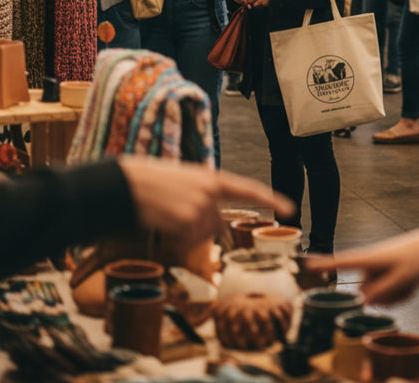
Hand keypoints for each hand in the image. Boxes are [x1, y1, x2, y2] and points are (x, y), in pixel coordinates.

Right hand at [119, 156, 293, 245]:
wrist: (126, 182)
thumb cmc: (152, 180)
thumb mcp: (186, 180)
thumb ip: (206, 194)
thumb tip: (217, 220)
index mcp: (213, 178)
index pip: (249, 190)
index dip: (272, 199)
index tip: (291, 208)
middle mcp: (211, 192)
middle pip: (216, 223)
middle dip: (199, 224)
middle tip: (175, 211)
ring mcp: (200, 207)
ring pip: (201, 234)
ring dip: (184, 231)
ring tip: (166, 213)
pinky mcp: (186, 221)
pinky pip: (187, 240)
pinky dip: (175, 238)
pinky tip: (163, 223)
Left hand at [246, 0, 269, 7]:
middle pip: (249, 0)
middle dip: (250, 2)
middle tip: (252, 1)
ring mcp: (260, 0)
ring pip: (253, 5)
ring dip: (255, 4)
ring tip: (257, 3)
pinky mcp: (264, 4)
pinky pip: (259, 7)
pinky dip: (259, 6)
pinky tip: (261, 4)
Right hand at [306, 221, 418, 304]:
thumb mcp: (406, 278)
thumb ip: (383, 292)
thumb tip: (364, 301)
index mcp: (373, 257)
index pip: (343, 261)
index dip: (324, 264)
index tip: (305, 265)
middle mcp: (375, 262)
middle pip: (367, 291)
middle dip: (384, 296)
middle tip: (407, 284)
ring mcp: (384, 268)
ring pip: (380, 295)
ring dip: (395, 296)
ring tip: (412, 282)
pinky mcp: (393, 272)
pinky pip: (391, 293)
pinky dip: (402, 293)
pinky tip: (415, 284)